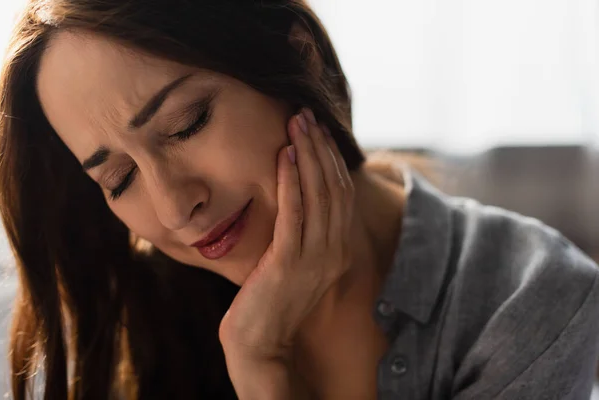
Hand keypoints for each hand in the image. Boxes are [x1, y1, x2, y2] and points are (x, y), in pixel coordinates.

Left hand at [219, 108, 353, 393]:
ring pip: (318, 194)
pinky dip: (291, 180)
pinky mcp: (290, 261)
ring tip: (296, 124)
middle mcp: (335, 251)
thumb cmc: (273, 298)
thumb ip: (306, 231)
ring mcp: (316, 257)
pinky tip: (284, 156)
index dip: (330, 158)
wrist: (260, 340)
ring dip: (307, 155)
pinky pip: (294, 212)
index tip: (317, 130)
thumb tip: (300, 195)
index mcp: (339, 249)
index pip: (341, 193)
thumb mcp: (298, 260)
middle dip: (320, 147)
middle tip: (306, 115)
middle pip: (333, 187)